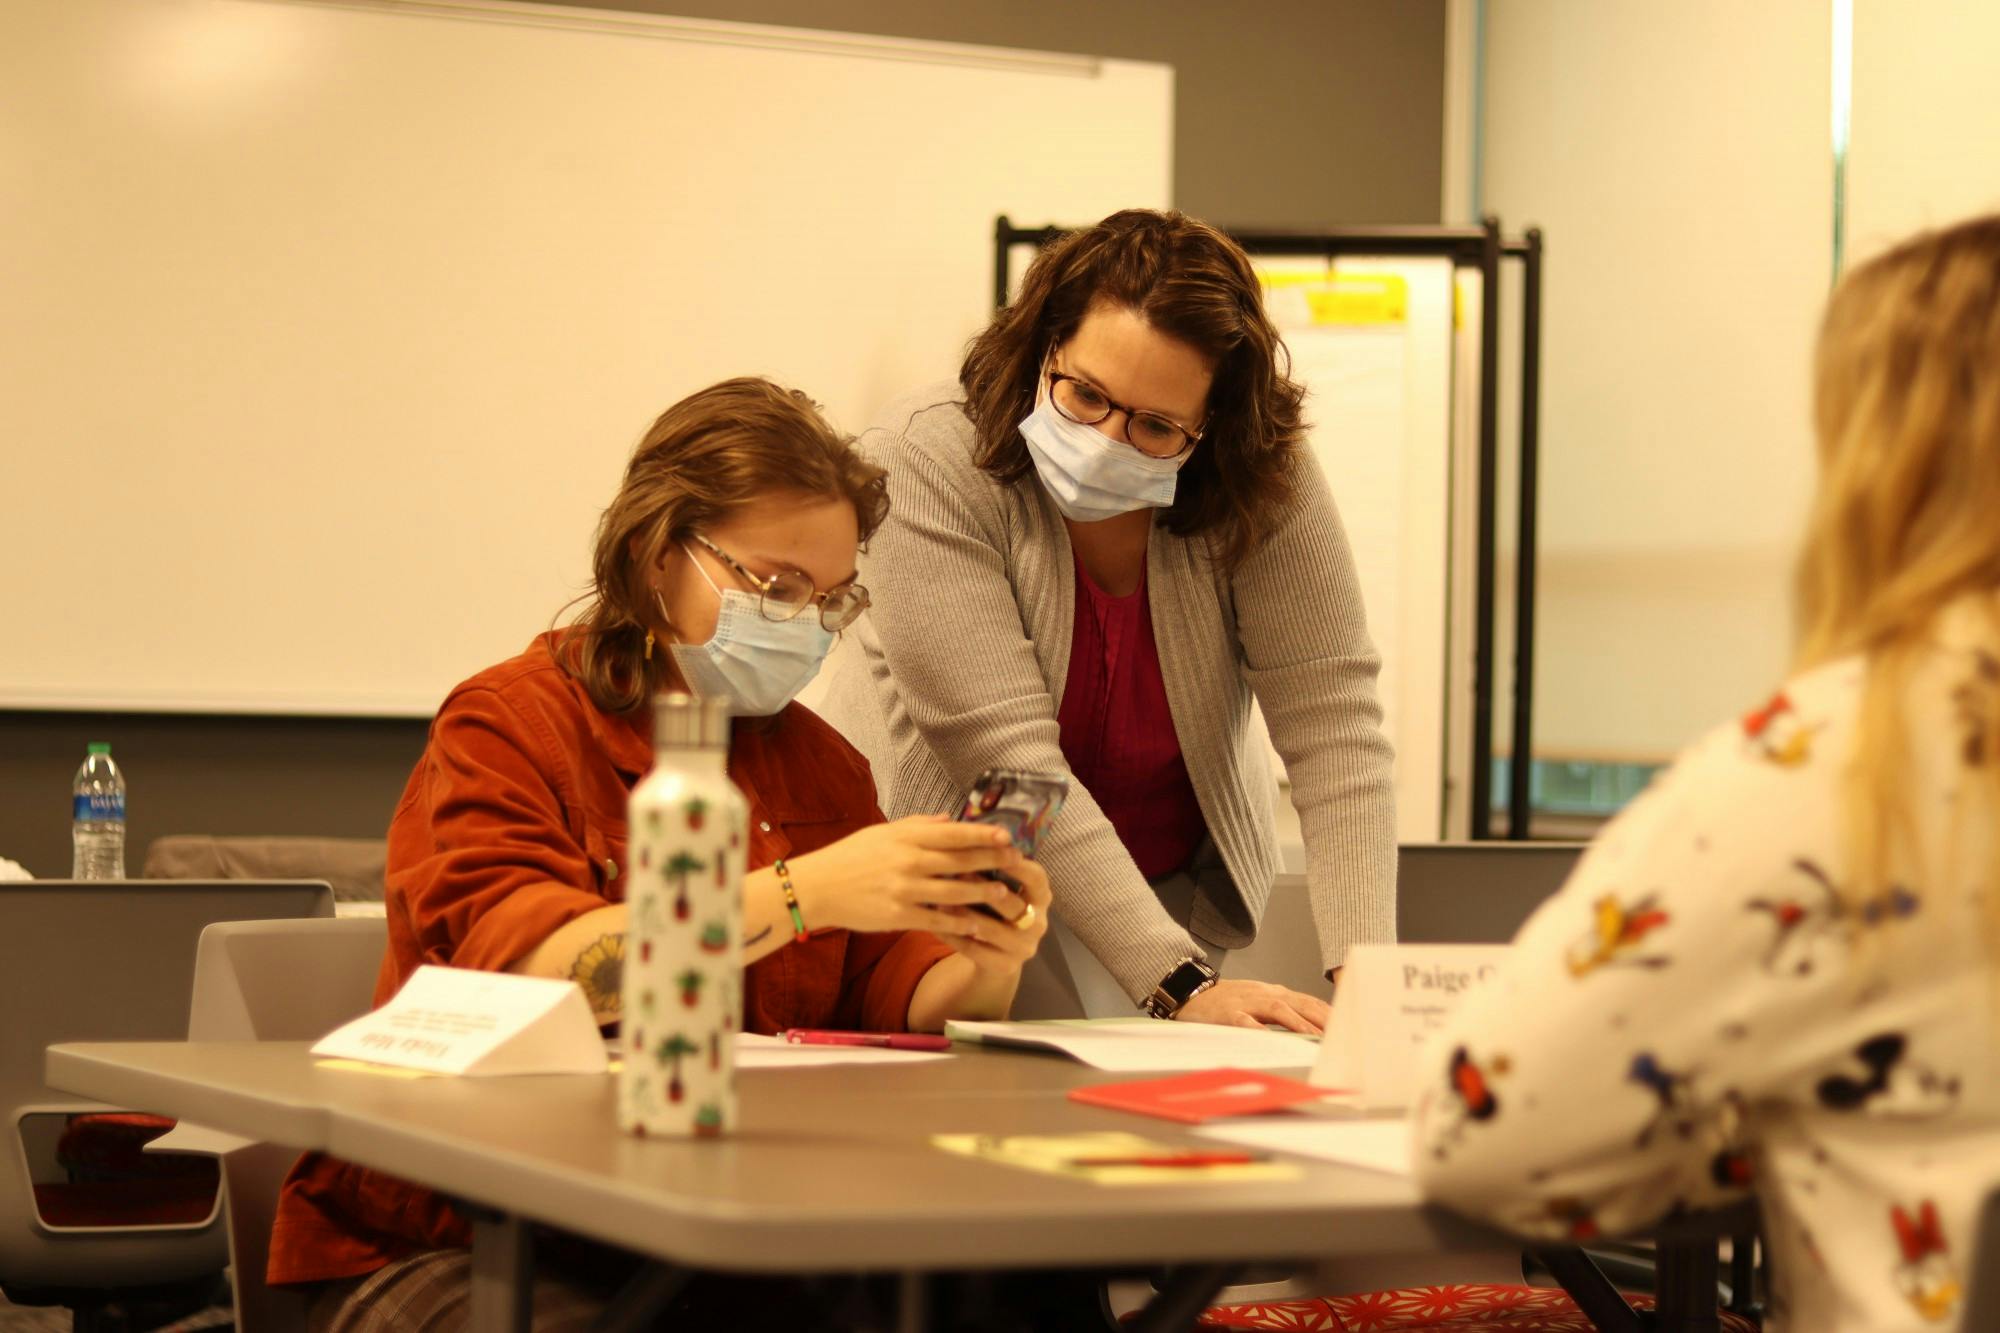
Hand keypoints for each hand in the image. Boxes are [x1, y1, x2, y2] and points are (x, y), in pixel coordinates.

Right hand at [785, 816, 1026, 938]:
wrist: (818, 887)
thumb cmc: (851, 857)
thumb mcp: (883, 833)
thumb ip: (919, 826)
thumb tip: (951, 819)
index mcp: (906, 838)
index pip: (953, 833)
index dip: (983, 835)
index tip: (1006, 836)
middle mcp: (908, 861)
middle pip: (961, 861)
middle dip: (992, 862)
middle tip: (1017, 863)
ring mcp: (905, 890)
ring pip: (955, 892)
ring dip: (983, 894)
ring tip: (1005, 895)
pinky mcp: (899, 916)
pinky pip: (937, 920)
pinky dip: (959, 923)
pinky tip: (976, 925)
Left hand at [938, 856, 1050, 975]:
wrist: (997, 954)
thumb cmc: (995, 908)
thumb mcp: (1002, 886)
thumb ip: (993, 866)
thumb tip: (969, 832)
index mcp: (1042, 898)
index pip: (1037, 878)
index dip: (1017, 865)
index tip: (993, 849)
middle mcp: (1038, 923)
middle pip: (1014, 905)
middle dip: (984, 889)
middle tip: (958, 873)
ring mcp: (1024, 948)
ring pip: (992, 930)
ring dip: (966, 914)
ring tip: (940, 901)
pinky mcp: (1006, 967)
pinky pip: (976, 951)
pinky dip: (955, 936)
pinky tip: (936, 924)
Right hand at [1175, 979, 1328, 1033]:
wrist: (1190, 992)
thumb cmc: (1228, 1002)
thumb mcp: (1259, 1001)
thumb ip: (1283, 1012)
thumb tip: (1313, 1029)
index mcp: (1274, 993)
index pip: (1309, 1001)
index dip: (1330, 1013)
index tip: (1350, 1026)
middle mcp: (1264, 994)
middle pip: (1300, 1003)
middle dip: (1323, 1018)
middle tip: (1343, 1033)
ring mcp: (1246, 1003)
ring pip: (1279, 1010)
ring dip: (1299, 1024)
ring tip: (1316, 1038)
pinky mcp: (1228, 1013)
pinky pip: (1246, 1022)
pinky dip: (1260, 1030)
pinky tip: (1271, 1040)